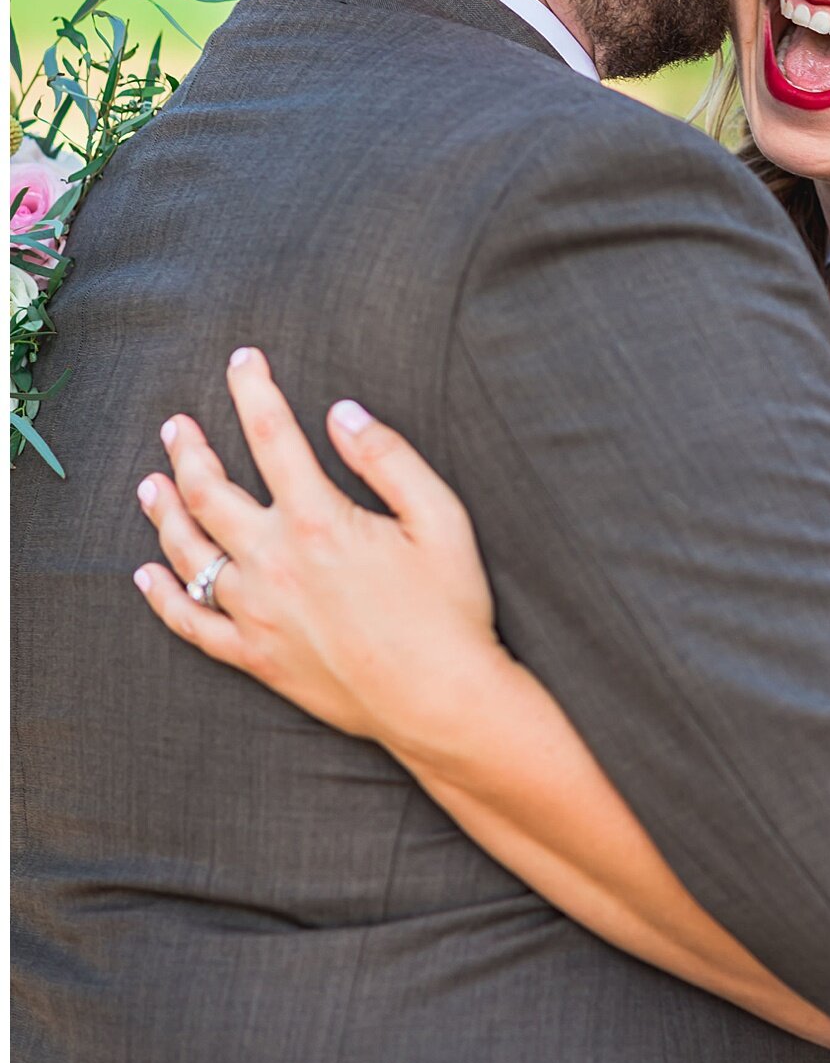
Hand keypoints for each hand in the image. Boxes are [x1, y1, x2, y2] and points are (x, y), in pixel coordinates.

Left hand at [133, 348, 503, 751]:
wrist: (440, 702)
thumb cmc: (450, 609)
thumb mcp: (441, 518)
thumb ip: (388, 459)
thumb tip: (342, 412)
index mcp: (319, 520)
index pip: (272, 435)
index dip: (253, 390)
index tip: (242, 360)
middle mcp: (274, 563)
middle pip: (210, 492)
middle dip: (189, 449)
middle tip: (176, 425)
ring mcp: (257, 613)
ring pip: (189, 552)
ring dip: (164, 512)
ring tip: (151, 483)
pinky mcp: (255, 657)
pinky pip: (192, 624)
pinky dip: (162, 598)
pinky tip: (146, 575)